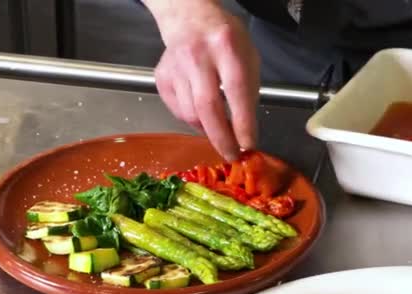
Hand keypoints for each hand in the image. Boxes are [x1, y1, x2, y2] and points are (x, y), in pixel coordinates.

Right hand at [145, 0, 259, 160]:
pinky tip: (202, 113)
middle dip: (221, 138)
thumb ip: (249, 91)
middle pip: (208, 107)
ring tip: (220, 131)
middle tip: (231, 155)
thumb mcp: (248, 57)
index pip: (236, 90)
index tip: (248, 144)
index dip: (242, 123)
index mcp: (226, 47)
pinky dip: (193, 120)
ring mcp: (175, 67)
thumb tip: (245, 132)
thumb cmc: (225, 40)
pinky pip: (178, 112)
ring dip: (208, 130)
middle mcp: (198, 56)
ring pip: (191, 115)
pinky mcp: (162, 78)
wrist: (189, 19)